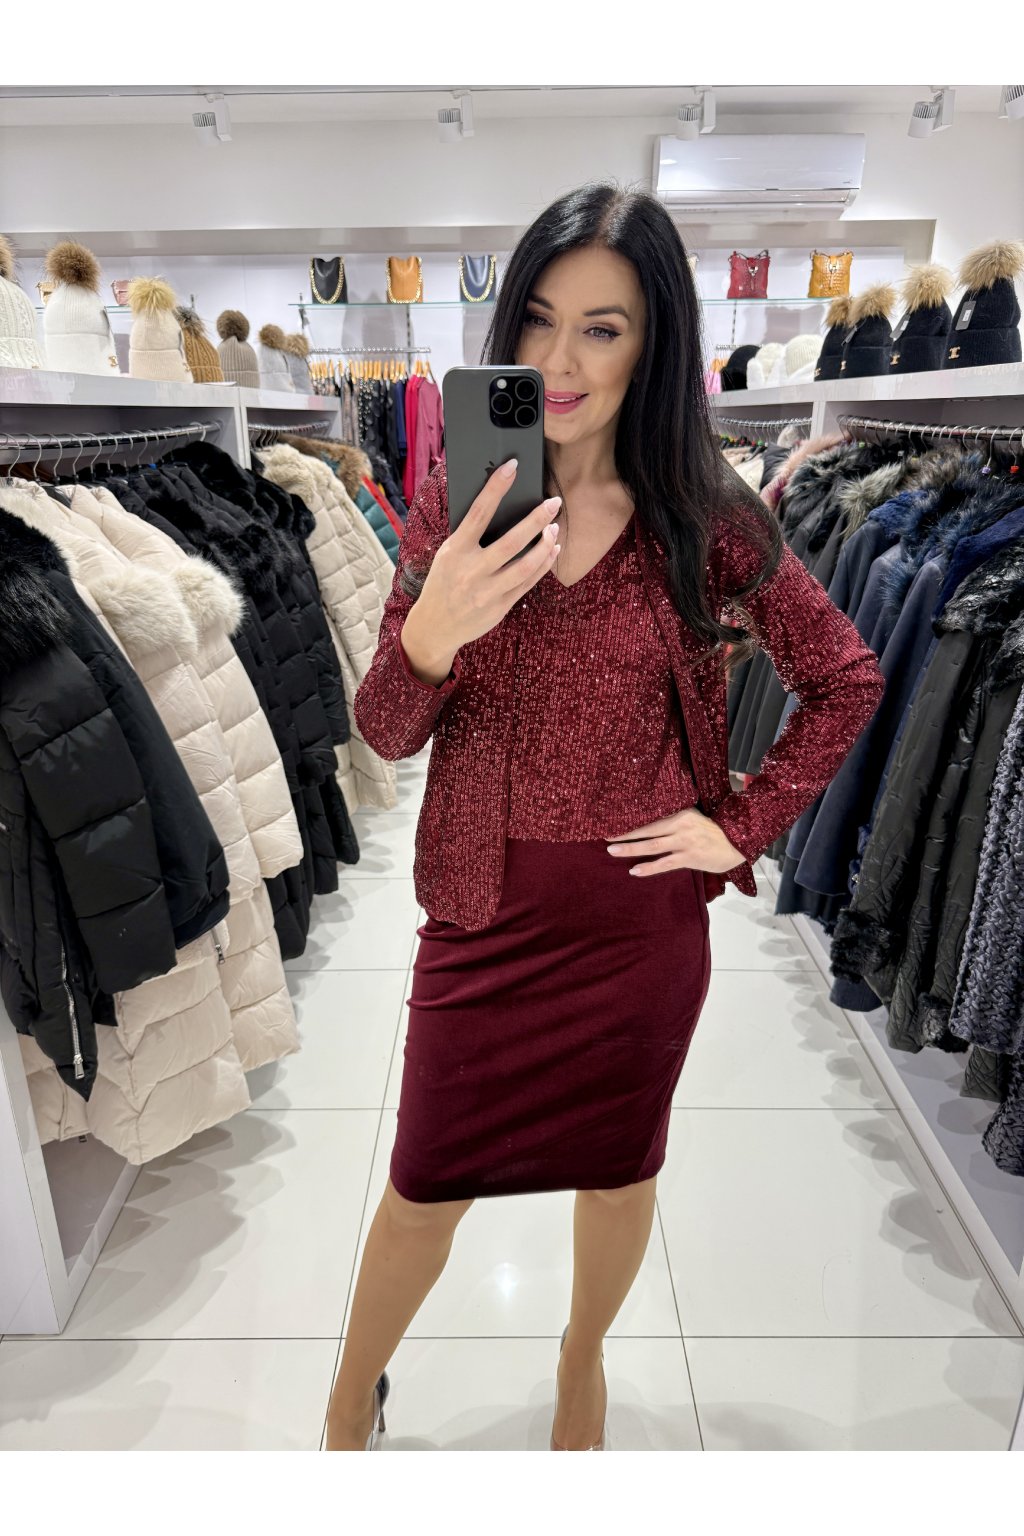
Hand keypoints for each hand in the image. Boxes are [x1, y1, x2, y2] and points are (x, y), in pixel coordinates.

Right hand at [416, 462, 562, 651]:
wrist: (434, 627)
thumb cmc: (443, 582)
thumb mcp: (447, 554)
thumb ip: (468, 535)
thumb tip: (495, 504)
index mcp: (455, 550)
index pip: (478, 512)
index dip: (496, 487)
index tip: (512, 466)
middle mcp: (472, 570)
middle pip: (512, 540)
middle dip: (537, 519)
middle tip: (554, 502)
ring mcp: (487, 591)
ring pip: (527, 564)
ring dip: (546, 543)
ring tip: (554, 527)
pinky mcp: (500, 606)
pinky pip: (529, 582)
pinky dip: (545, 563)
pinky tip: (553, 549)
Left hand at [606, 808, 744, 877]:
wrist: (737, 842)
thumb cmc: (714, 831)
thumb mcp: (694, 819)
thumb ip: (675, 820)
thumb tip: (652, 825)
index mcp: (681, 813)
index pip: (651, 816)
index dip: (631, 820)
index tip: (613, 820)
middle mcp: (680, 825)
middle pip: (646, 829)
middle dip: (624, 833)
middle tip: (604, 835)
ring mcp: (684, 842)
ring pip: (652, 846)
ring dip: (630, 848)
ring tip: (612, 850)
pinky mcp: (689, 857)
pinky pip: (665, 864)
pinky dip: (649, 867)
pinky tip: (635, 870)